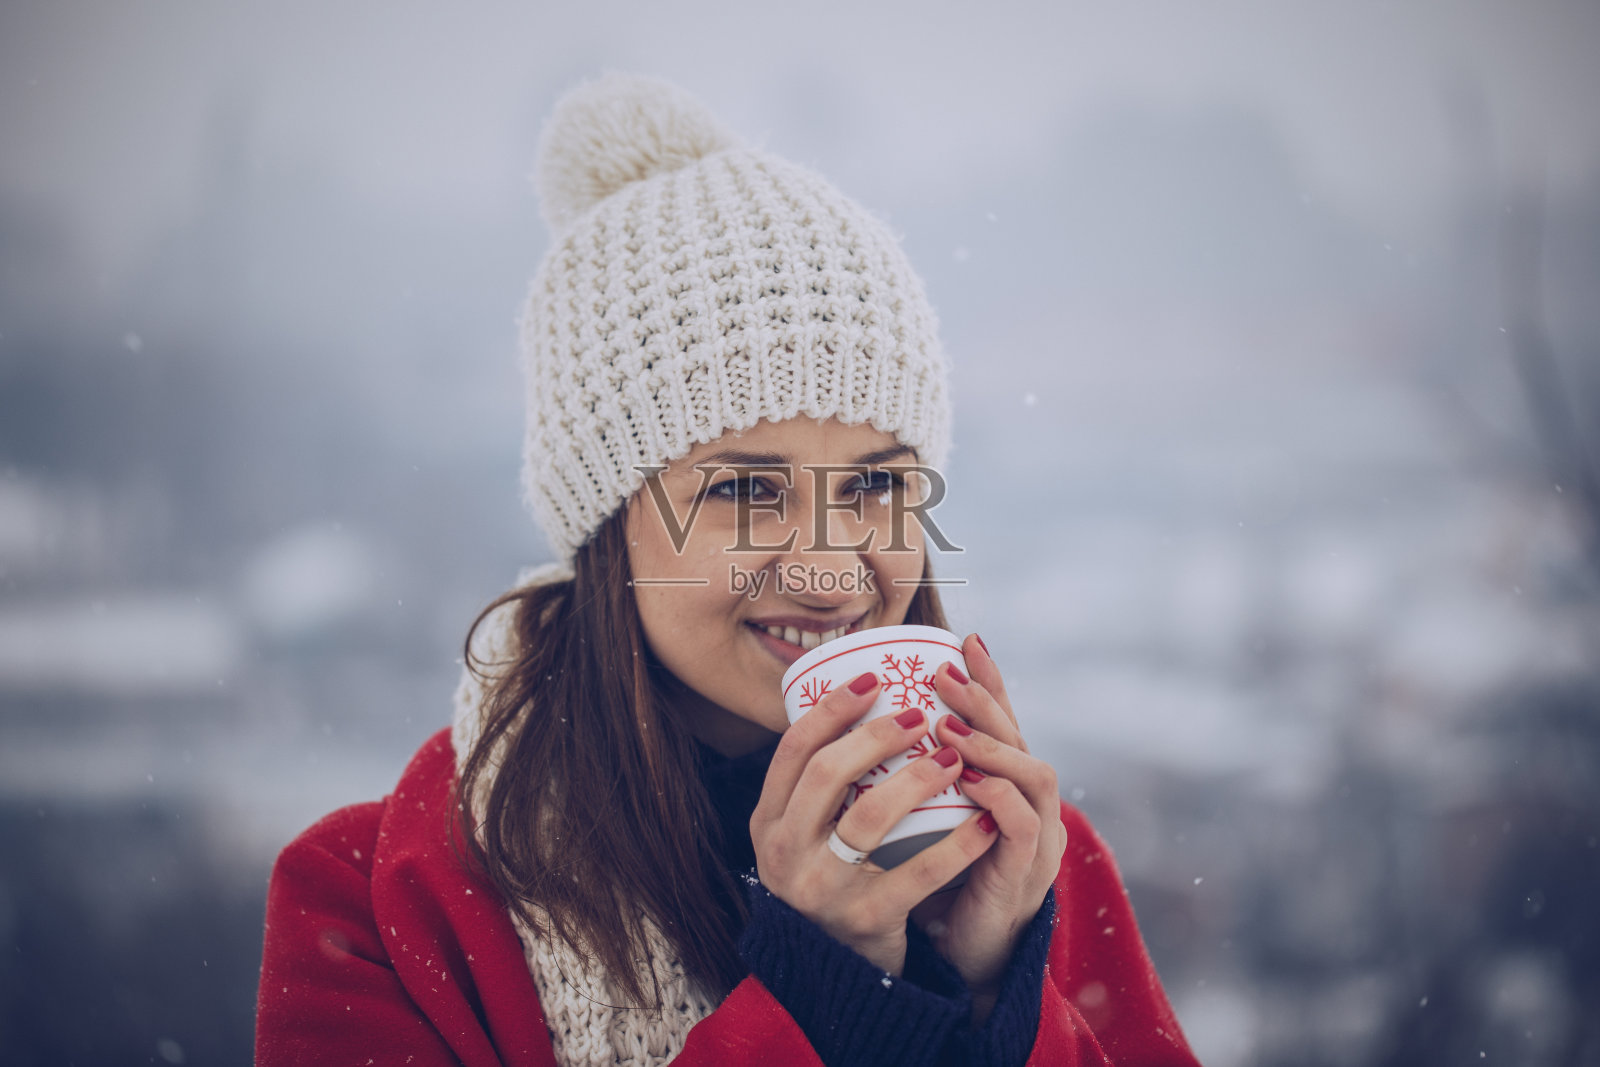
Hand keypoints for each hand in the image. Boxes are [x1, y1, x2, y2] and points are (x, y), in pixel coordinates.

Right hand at [750, 671, 1002, 975]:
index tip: (871, 679)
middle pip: (827, 774)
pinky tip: (985, 822)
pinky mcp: (864, 920)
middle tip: (921, 714)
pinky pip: (916, 873)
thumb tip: (865, 698)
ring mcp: (822, 889)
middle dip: (877, 735)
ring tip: (955, 758)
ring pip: (868, 817)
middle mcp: (785, 854)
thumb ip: (820, 786)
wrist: (835, 972)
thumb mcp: (805, 837)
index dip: (830, 710)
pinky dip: (956, 844)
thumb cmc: (832, 880)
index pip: (792, 751)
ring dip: (917, 778)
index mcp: (769, 824)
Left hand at [912, 634, 1066, 1014]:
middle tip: (947, 672)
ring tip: (950, 726)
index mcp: (1002, 783)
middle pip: (1019, 735)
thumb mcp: (922, 821)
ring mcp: (1036, 837)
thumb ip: (907, 779)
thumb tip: (853, 731)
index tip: (963, 638)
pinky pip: (1022, 828)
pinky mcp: (1027, 873)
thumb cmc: (937, 881)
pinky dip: (999, 800)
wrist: (966, 953)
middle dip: (985, 699)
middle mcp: (1028, 802)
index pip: (1001, 720)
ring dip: (993, 745)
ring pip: (1034, 775)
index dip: (988, 679)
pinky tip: (971, 783)